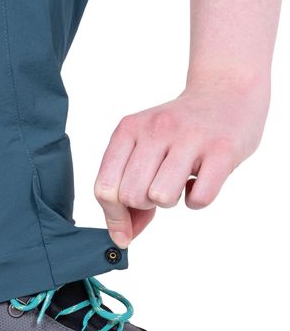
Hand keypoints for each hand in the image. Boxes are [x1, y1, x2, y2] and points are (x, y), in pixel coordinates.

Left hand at [94, 79, 268, 247]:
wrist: (226, 92)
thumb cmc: (178, 131)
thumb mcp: (143, 149)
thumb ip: (126, 191)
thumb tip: (121, 238)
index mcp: (128, 130)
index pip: (104, 187)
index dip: (113, 215)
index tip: (125, 225)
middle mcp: (156, 130)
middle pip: (130, 196)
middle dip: (143, 204)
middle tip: (159, 186)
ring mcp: (190, 138)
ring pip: (161, 197)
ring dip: (170, 200)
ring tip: (179, 180)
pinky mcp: (222, 150)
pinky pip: (199, 199)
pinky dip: (198, 200)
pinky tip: (202, 179)